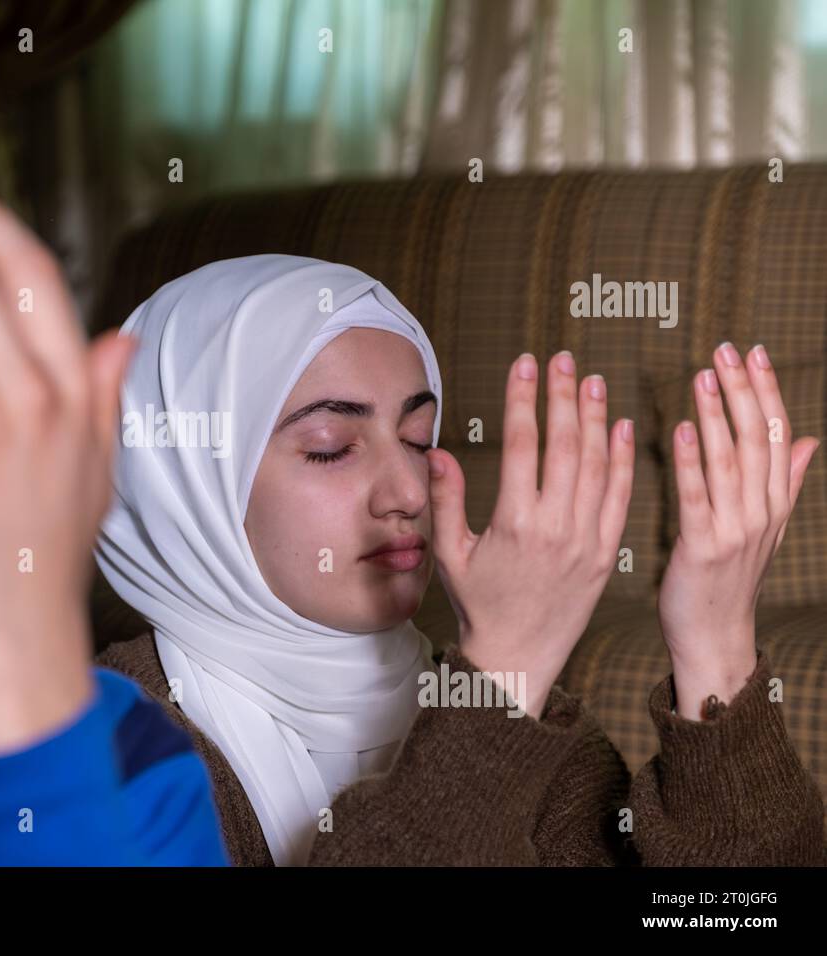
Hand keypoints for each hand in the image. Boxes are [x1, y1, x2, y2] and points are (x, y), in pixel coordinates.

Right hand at [427, 351, 634, 716]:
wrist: (519, 656)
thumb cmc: (478, 605)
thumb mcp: (450, 553)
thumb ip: (446, 499)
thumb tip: (437, 451)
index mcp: (514, 523)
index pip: (522, 444)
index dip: (524, 399)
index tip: (526, 365)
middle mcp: (555, 526)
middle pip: (565, 445)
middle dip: (564, 396)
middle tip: (565, 359)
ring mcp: (587, 539)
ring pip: (598, 465)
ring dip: (597, 418)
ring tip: (594, 381)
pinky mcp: (607, 553)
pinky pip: (620, 497)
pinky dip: (624, 459)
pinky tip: (622, 427)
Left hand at [658, 343, 819, 719]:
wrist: (715, 635)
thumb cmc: (728, 578)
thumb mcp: (764, 526)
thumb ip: (784, 481)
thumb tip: (808, 438)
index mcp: (775, 502)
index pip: (777, 433)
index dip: (766, 390)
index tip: (753, 352)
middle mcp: (763, 511)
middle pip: (757, 439)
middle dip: (743, 390)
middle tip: (724, 349)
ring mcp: (737, 530)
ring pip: (731, 462)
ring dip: (717, 415)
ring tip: (704, 376)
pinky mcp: (704, 548)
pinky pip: (698, 498)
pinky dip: (692, 463)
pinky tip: (681, 431)